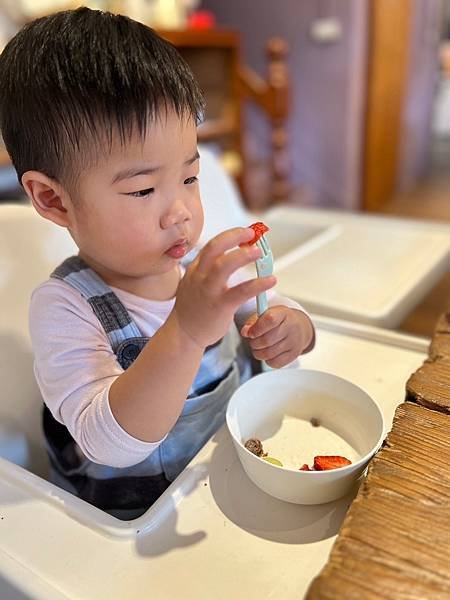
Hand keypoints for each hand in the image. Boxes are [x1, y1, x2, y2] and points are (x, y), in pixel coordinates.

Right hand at [172, 227, 276, 348]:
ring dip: (243, 255)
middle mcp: (200, 276)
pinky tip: (270, 280)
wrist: (183, 334)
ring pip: (224, 266)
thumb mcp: (194, 283)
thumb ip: (208, 269)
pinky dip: (258, 284)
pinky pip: (241, 292)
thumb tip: (229, 255)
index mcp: (196, 269)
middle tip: (252, 234)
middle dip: (234, 237)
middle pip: (215, 248)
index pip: (212, 245)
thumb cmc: (193, 309)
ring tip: (259, 252)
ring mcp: (209, 291)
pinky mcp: (220, 306)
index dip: (231, 236)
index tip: (246, 233)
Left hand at [240, 306, 313, 367]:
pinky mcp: (294, 355)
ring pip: (268, 353)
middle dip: (254, 342)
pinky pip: (274, 363)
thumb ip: (253, 322)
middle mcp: (292, 327)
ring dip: (258, 352)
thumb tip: (245, 332)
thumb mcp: (268, 314)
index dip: (256, 328)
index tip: (250, 332)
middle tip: (253, 340)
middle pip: (267, 340)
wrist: (301, 327)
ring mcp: (294, 342)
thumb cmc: (281, 320)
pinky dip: (267, 360)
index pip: (269, 320)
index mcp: (284, 314)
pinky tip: (268, 352)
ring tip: (258, 347)